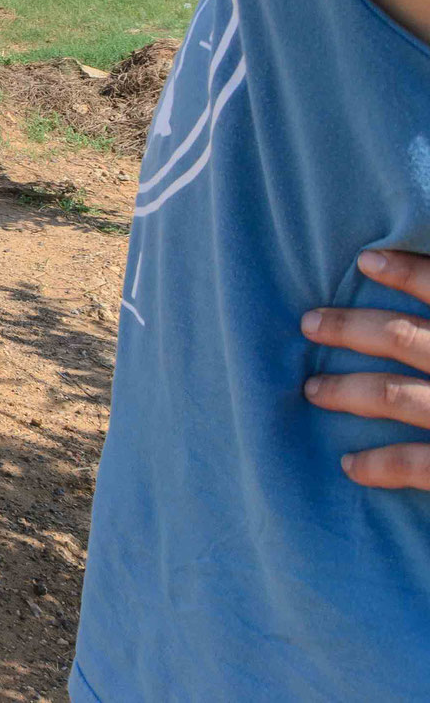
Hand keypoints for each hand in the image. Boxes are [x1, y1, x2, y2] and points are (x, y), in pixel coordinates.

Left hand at [301, 249, 429, 489]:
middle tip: (309, 323)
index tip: (365, 260)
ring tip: (313, 389)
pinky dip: (379, 465)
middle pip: (404, 338)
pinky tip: (351, 467)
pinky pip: (417, 464)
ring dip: (346, 390)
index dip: (407, 272)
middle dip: (351, 329)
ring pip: (395, 395)